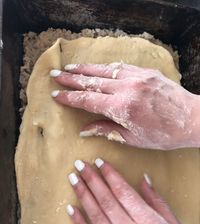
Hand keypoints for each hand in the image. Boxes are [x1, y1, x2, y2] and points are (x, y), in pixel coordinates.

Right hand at [50, 63, 199, 149]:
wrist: (191, 119)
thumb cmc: (163, 134)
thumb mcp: (133, 138)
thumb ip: (107, 130)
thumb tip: (85, 129)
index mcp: (121, 108)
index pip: (88, 100)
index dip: (70, 97)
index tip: (56, 95)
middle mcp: (126, 88)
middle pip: (92, 81)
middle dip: (71, 78)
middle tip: (56, 75)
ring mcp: (137, 77)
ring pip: (104, 70)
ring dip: (85, 69)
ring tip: (70, 67)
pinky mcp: (145, 72)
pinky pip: (121, 66)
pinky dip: (106, 67)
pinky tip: (97, 68)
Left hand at [66, 159, 196, 223]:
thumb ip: (156, 201)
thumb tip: (143, 179)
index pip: (124, 192)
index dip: (110, 175)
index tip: (100, 162)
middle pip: (106, 201)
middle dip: (91, 179)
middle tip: (80, 164)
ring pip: (96, 216)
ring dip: (82, 195)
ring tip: (73, 179)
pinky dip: (79, 223)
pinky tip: (70, 209)